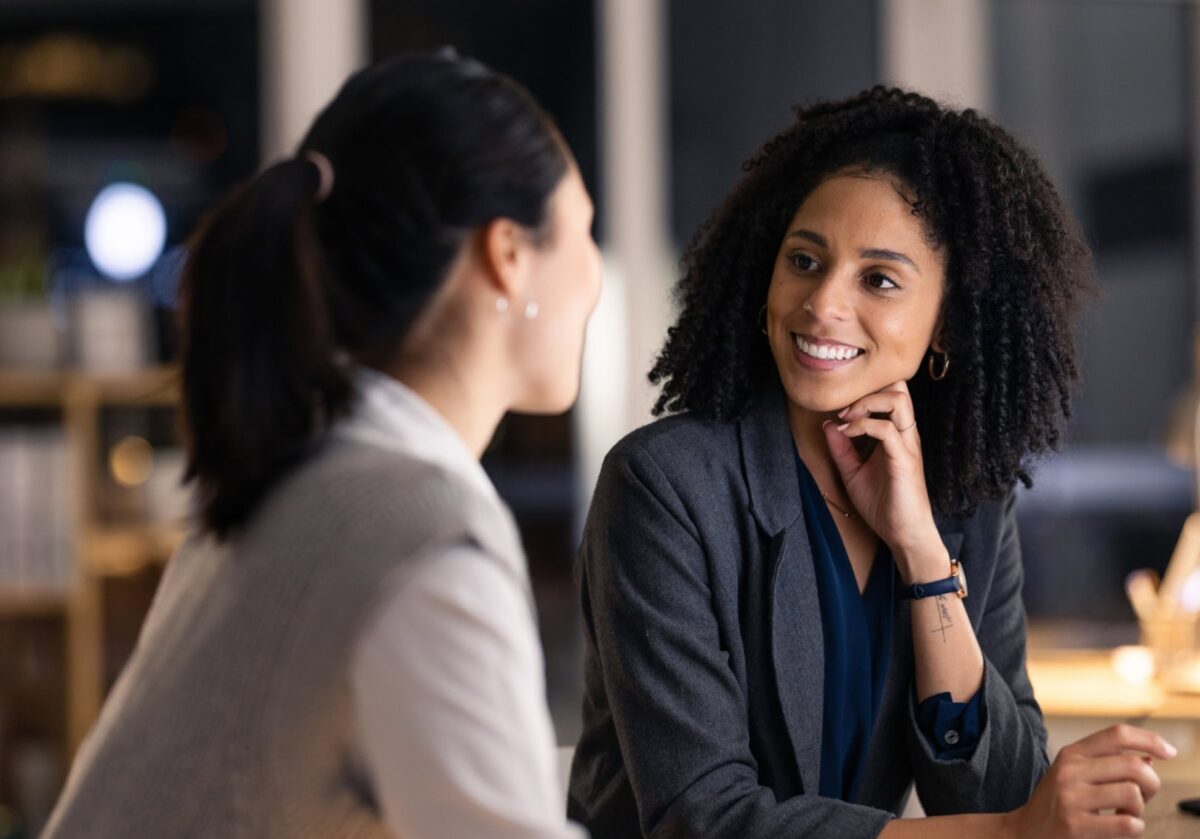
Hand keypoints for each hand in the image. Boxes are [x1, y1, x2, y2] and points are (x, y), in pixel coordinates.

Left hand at [822, 380, 939, 568]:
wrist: (903, 535)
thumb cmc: (883, 505)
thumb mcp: (853, 473)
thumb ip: (841, 448)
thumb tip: (828, 424)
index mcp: (896, 435)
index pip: (891, 394)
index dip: (866, 391)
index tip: (840, 408)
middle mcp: (906, 435)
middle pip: (899, 388)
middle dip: (868, 389)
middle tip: (844, 408)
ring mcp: (907, 446)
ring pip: (898, 400)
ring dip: (867, 403)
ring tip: (846, 417)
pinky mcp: (904, 460)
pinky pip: (887, 430)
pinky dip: (863, 426)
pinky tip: (846, 434)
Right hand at [1004, 724, 1174, 838]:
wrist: (1025, 831)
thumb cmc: (1055, 803)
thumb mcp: (1075, 774)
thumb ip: (1108, 764)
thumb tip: (1149, 758)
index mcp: (1072, 753)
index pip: (1117, 734)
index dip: (1150, 739)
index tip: (1169, 752)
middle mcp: (1070, 771)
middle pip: (1133, 765)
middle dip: (1151, 783)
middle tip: (1144, 795)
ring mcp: (1071, 798)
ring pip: (1132, 794)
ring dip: (1139, 808)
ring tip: (1126, 813)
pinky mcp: (1075, 825)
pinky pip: (1126, 823)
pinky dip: (1135, 827)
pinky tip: (1122, 826)